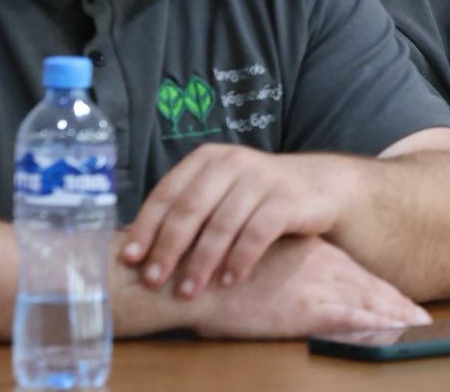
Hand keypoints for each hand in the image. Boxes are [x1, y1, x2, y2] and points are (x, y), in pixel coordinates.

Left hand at [124, 145, 343, 297]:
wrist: (318, 186)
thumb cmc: (257, 196)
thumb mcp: (221, 190)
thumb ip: (189, 209)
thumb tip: (139, 250)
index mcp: (208, 158)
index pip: (168, 192)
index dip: (146, 226)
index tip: (131, 258)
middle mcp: (232, 162)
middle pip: (191, 209)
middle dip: (169, 248)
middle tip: (154, 281)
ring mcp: (261, 179)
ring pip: (222, 225)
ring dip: (202, 263)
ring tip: (189, 292)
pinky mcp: (287, 199)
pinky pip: (256, 234)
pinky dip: (239, 261)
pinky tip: (228, 283)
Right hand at [191, 236, 429, 338]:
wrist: (191, 274)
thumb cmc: (215, 268)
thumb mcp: (258, 255)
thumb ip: (280, 261)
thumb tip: (289, 274)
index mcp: (309, 250)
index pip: (354, 269)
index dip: (380, 286)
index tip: (401, 298)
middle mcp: (320, 264)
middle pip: (370, 285)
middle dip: (398, 302)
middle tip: (424, 317)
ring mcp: (316, 287)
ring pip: (368, 301)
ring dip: (395, 315)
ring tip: (419, 325)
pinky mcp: (305, 310)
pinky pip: (351, 319)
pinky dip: (375, 325)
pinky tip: (395, 329)